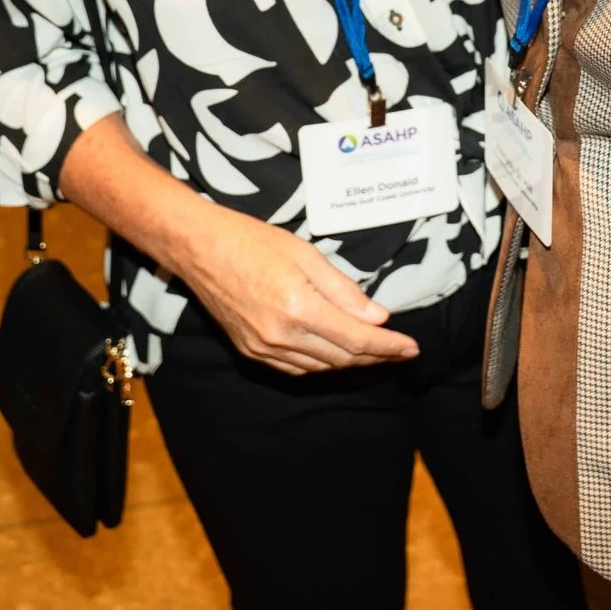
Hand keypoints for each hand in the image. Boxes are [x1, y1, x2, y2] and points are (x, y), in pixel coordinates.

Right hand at [174, 203, 419, 374]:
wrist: (199, 248)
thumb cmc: (252, 240)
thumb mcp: (306, 254)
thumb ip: (344, 290)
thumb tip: (378, 318)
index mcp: (298, 308)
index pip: (357, 339)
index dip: (388, 346)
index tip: (412, 347)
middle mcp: (280, 336)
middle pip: (342, 358)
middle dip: (376, 356)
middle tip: (400, 350)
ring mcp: (262, 348)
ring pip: (320, 368)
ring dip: (351, 362)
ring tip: (375, 352)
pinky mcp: (250, 351)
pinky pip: (296, 369)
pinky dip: (322, 364)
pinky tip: (336, 353)